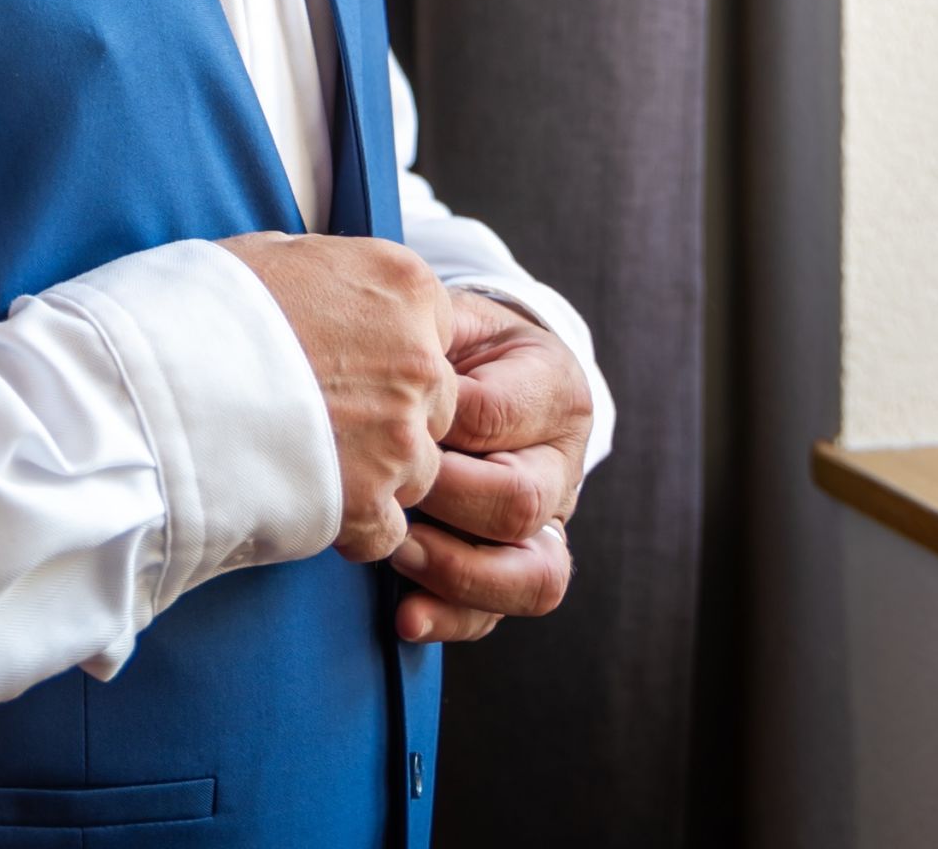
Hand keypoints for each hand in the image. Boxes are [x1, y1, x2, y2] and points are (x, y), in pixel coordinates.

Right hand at [220, 233, 457, 562]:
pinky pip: (387, 529)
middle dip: (392, 416)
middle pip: (436, 403)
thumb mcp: (276, 254)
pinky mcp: (370, 503)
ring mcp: (399, 437)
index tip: (352, 365)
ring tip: (306, 460)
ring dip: (375, 472)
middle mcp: (418, 360)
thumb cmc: (201, 306)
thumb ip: (333, 278)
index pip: (438, 328)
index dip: (393, 352)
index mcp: (403, 286)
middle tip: (324, 417)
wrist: (155, 382)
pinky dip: (354, 527)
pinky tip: (307, 503)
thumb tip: (336, 290)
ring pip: (417, 469)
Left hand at [393, 290, 593, 643]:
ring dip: (456, 569)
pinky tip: (407, 615)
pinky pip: (501, 613)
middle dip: (441, 501)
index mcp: (555, 389)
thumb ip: (429, 336)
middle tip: (384, 489)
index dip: (428, 426)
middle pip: (518, 501)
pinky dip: (453, 618)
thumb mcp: (453, 319)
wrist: (492, 373)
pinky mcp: (519, 566)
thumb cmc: (460, 346)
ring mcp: (549, 523)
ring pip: (532, 574)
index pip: (491, 417)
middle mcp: (565, 463)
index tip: (371, 418)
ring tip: (398, 551)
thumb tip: (382, 378)